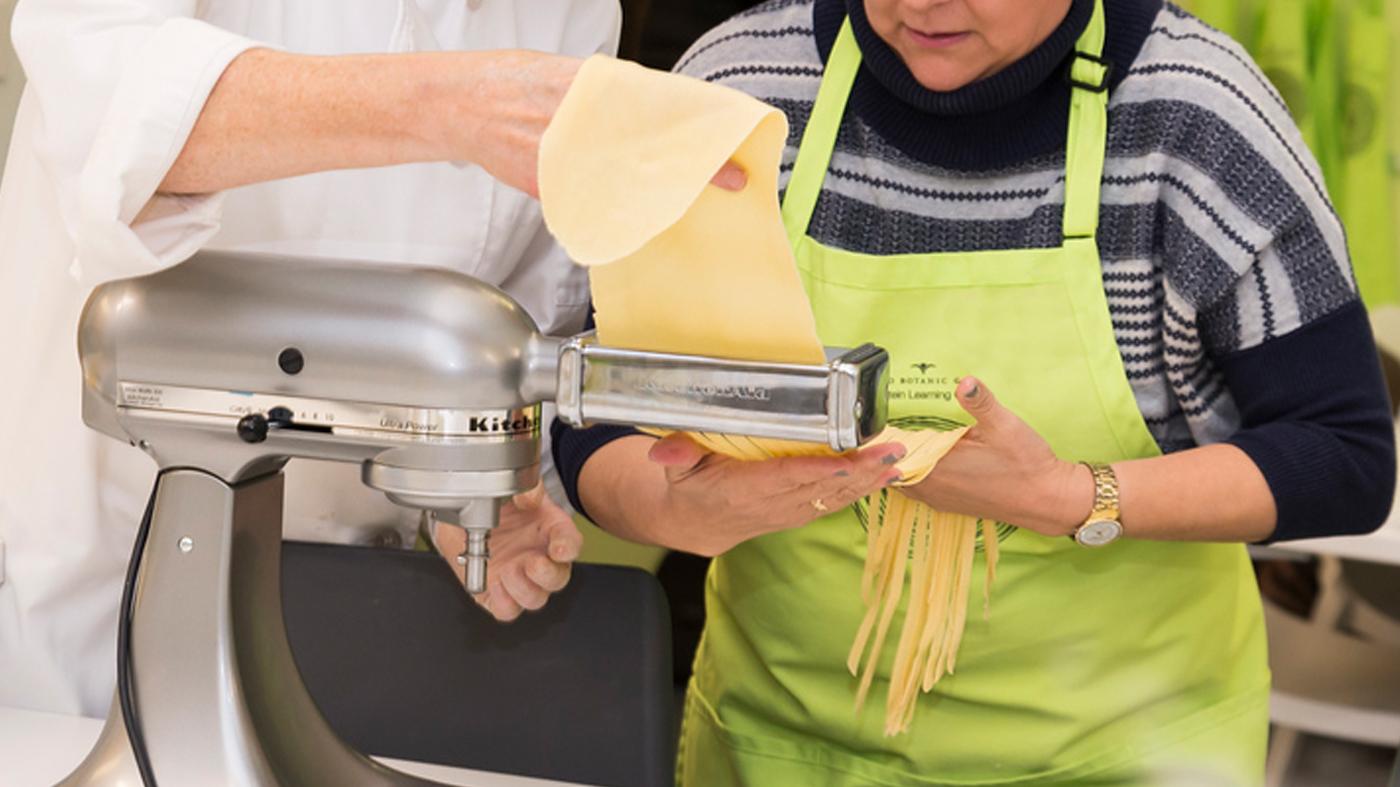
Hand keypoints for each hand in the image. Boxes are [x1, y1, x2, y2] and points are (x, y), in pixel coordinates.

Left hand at [430, 484, 582, 621]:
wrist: (463, 519)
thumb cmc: (496, 506)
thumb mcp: (512, 488)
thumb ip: (525, 488)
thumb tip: (528, 497)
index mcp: (550, 531)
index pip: (570, 543)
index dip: (568, 548)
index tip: (559, 549)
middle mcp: (540, 558)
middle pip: (558, 579)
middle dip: (547, 575)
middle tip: (532, 563)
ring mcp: (521, 579)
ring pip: (535, 599)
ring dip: (523, 589)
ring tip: (507, 570)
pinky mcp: (499, 595)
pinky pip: (507, 610)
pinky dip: (503, 602)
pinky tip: (494, 584)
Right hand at [647, 434, 904, 555]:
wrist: (697, 524)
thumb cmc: (690, 486)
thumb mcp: (675, 468)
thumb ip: (675, 454)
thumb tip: (662, 450)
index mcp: (742, 491)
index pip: (785, 478)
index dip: (817, 471)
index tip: (847, 459)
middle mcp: (771, 505)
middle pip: (820, 488)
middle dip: (859, 471)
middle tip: (891, 452)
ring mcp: (789, 512)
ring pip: (834, 497)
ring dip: (868, 480)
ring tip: (898, 461)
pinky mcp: (800, 513)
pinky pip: (835, 502)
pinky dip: (862, 489)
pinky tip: (886, 475)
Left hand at [900, 377, 1093, 536]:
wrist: (1047, 500)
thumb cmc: (1026, 464)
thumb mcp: (1005, 425)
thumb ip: (981, 402)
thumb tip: (964, 381)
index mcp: (938, 467)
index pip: (895, 452)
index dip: (884, 436)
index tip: (878, 419)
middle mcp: (933, 487)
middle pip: (893, 467)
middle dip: (888, 448)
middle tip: (886, 426)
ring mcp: (940, 499)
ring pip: (903, 481)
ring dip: (899, 462)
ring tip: (900, 441)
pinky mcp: (950, 505)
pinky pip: (918, 490)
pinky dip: (912, 475)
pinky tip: (920, 460)